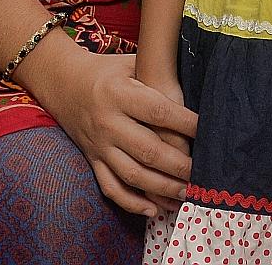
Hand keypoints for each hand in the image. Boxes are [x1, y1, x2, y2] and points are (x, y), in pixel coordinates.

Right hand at [22, 40, 197, 216]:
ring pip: (131, 174)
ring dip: (161, 188)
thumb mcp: (131, 63)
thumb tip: (196, 85)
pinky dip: (132, 203)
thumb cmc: (107, 72)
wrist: (63, 83)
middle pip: (147, 150)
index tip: (207, 131)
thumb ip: (158, 73)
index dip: (184, 123)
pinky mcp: (93, 160)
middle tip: (202, 173)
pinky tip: (154, 209)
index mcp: (119, 94)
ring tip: (186, 194)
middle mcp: (108, 123)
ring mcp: (99, 145)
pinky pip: (111, 187)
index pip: (157, 112)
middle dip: (178, 166)